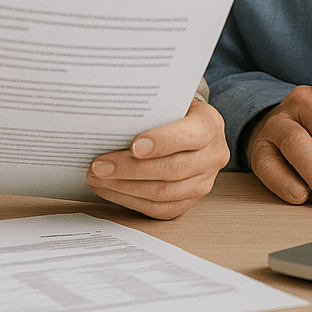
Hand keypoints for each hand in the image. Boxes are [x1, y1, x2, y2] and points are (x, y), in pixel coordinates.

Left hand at [87, 98, 228, 219]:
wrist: (193, 130)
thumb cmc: (176, 113)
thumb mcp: (170, 102)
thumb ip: (151, 110)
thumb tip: (112, 119)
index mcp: (210, 125)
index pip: (190, 136)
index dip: (162, 142)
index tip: (133, 146)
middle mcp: (212, 156)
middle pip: (172, 169)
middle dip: (130, 169)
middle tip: (99, 166)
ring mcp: (203, 182)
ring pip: (164, 193)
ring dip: (125, 188)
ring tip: (98, 179)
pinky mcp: (190, 201)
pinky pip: (160, 209)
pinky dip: (131, 201)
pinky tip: (111, 190)